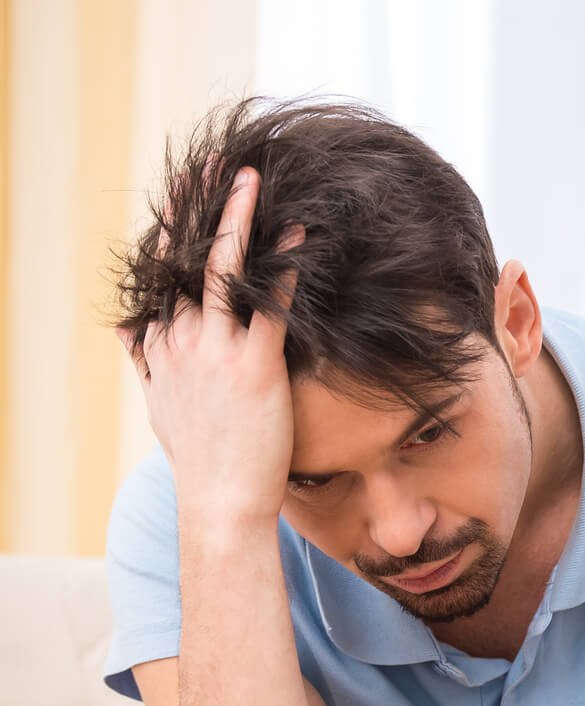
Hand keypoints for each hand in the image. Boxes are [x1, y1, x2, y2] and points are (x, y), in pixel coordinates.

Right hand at [121, 163, 300, 526]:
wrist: (221, 504)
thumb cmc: (202, 461)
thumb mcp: (160, 406)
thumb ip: (146, 362)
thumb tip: (129, 330)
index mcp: (162, 347)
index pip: (163, 274)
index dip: (173, 229)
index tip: (181, 192)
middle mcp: (181, 341)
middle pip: (186, 259)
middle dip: (197, 207)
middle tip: (211, 165)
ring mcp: (216, 351)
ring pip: (221, 270)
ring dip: (237, 220)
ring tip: (250, 180)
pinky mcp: (254, 366)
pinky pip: (269, 305)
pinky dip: (283, 268)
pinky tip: (298, 237)